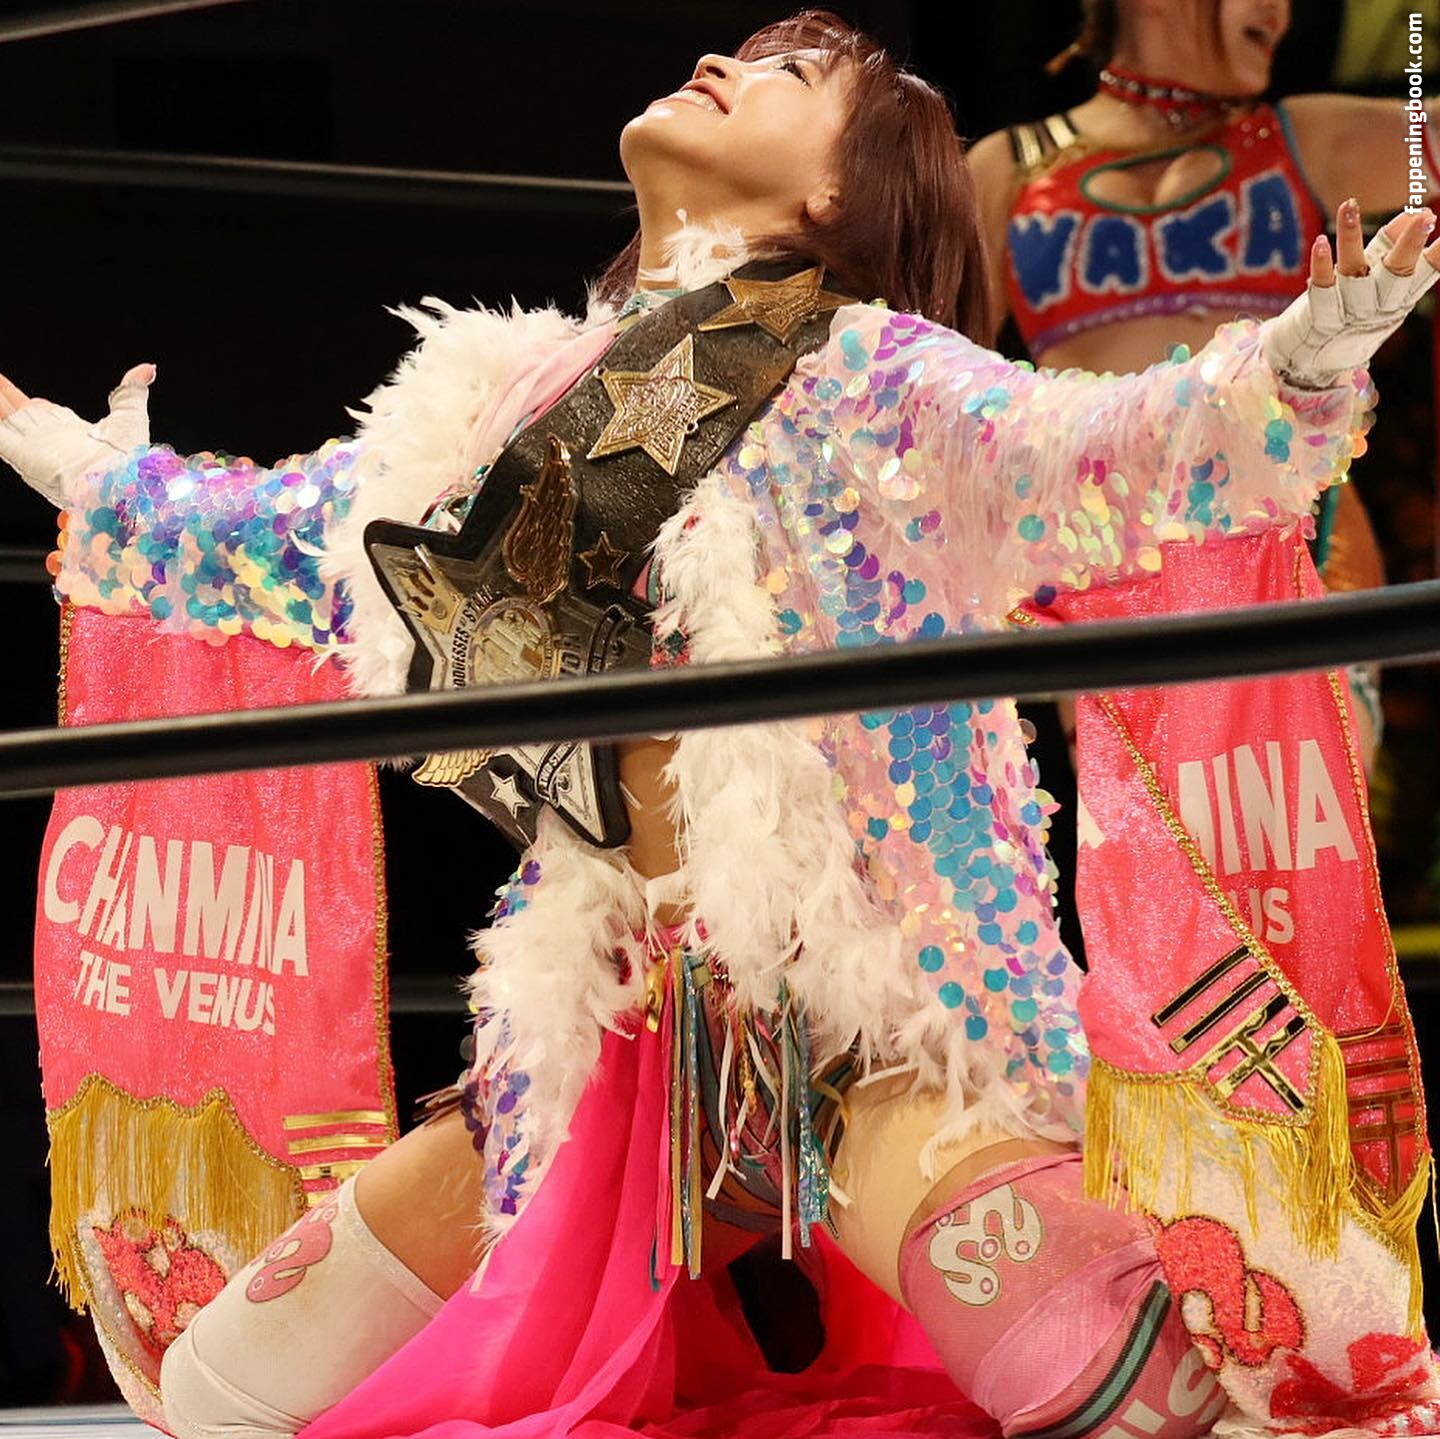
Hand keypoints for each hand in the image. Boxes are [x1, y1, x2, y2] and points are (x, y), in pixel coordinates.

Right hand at [0, 363, 154, 505]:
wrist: (115, 482)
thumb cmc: (127, 457)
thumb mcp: (131, 416)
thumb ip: (131, 391)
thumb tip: (146, 369)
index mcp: (70, 431)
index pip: (42, 410)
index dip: (28, 399)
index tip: (9, 384)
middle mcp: (48, 437)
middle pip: (17, 412)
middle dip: (3, 395)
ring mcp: (32, 444)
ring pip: (4, 418)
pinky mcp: (20, 454)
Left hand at [1260, 200, 1439, 389]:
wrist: (1308, 363)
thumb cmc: (1350, 315)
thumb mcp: (1379, 282)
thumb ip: (1392, 247)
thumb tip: (1416, 213)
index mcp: (1398, 298)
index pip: (1426, 271)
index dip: (1438, 253)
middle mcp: (1378, 305)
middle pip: (1398, 272)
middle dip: (1411, 245)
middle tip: (1426, 218)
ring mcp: (1348, 311)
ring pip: (1354, 271)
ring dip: (1351, 237)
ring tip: (1349, 206)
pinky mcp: (1320, 317)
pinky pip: (1321, 289)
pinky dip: (1321, 265)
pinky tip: (1321, 242)